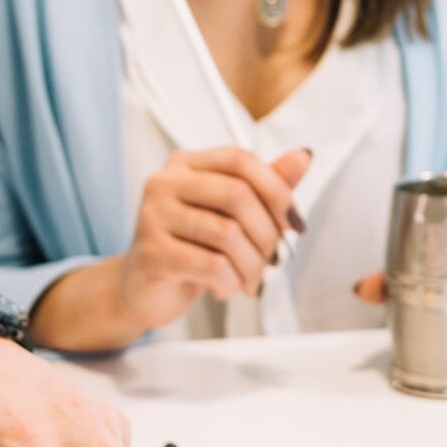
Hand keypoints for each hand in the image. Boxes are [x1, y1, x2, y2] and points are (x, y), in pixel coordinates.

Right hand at [114, 146, 312, 333]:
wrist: (144, 288)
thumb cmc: (191, 247)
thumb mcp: (230, 214)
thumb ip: (265, 186)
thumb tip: (302, 157)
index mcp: (186, 164)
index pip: (241, 161)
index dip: (277, 191)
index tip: (293, 223)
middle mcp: (165, 183)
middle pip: (237, 195)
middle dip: (267, 234)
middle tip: (272, 259)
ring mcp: (153, 216)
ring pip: (228, 234)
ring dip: (252, 265)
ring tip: (249, 279)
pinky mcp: (151, 254)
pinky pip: (212, 265)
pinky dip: (230, 282)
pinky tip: (225, 287)